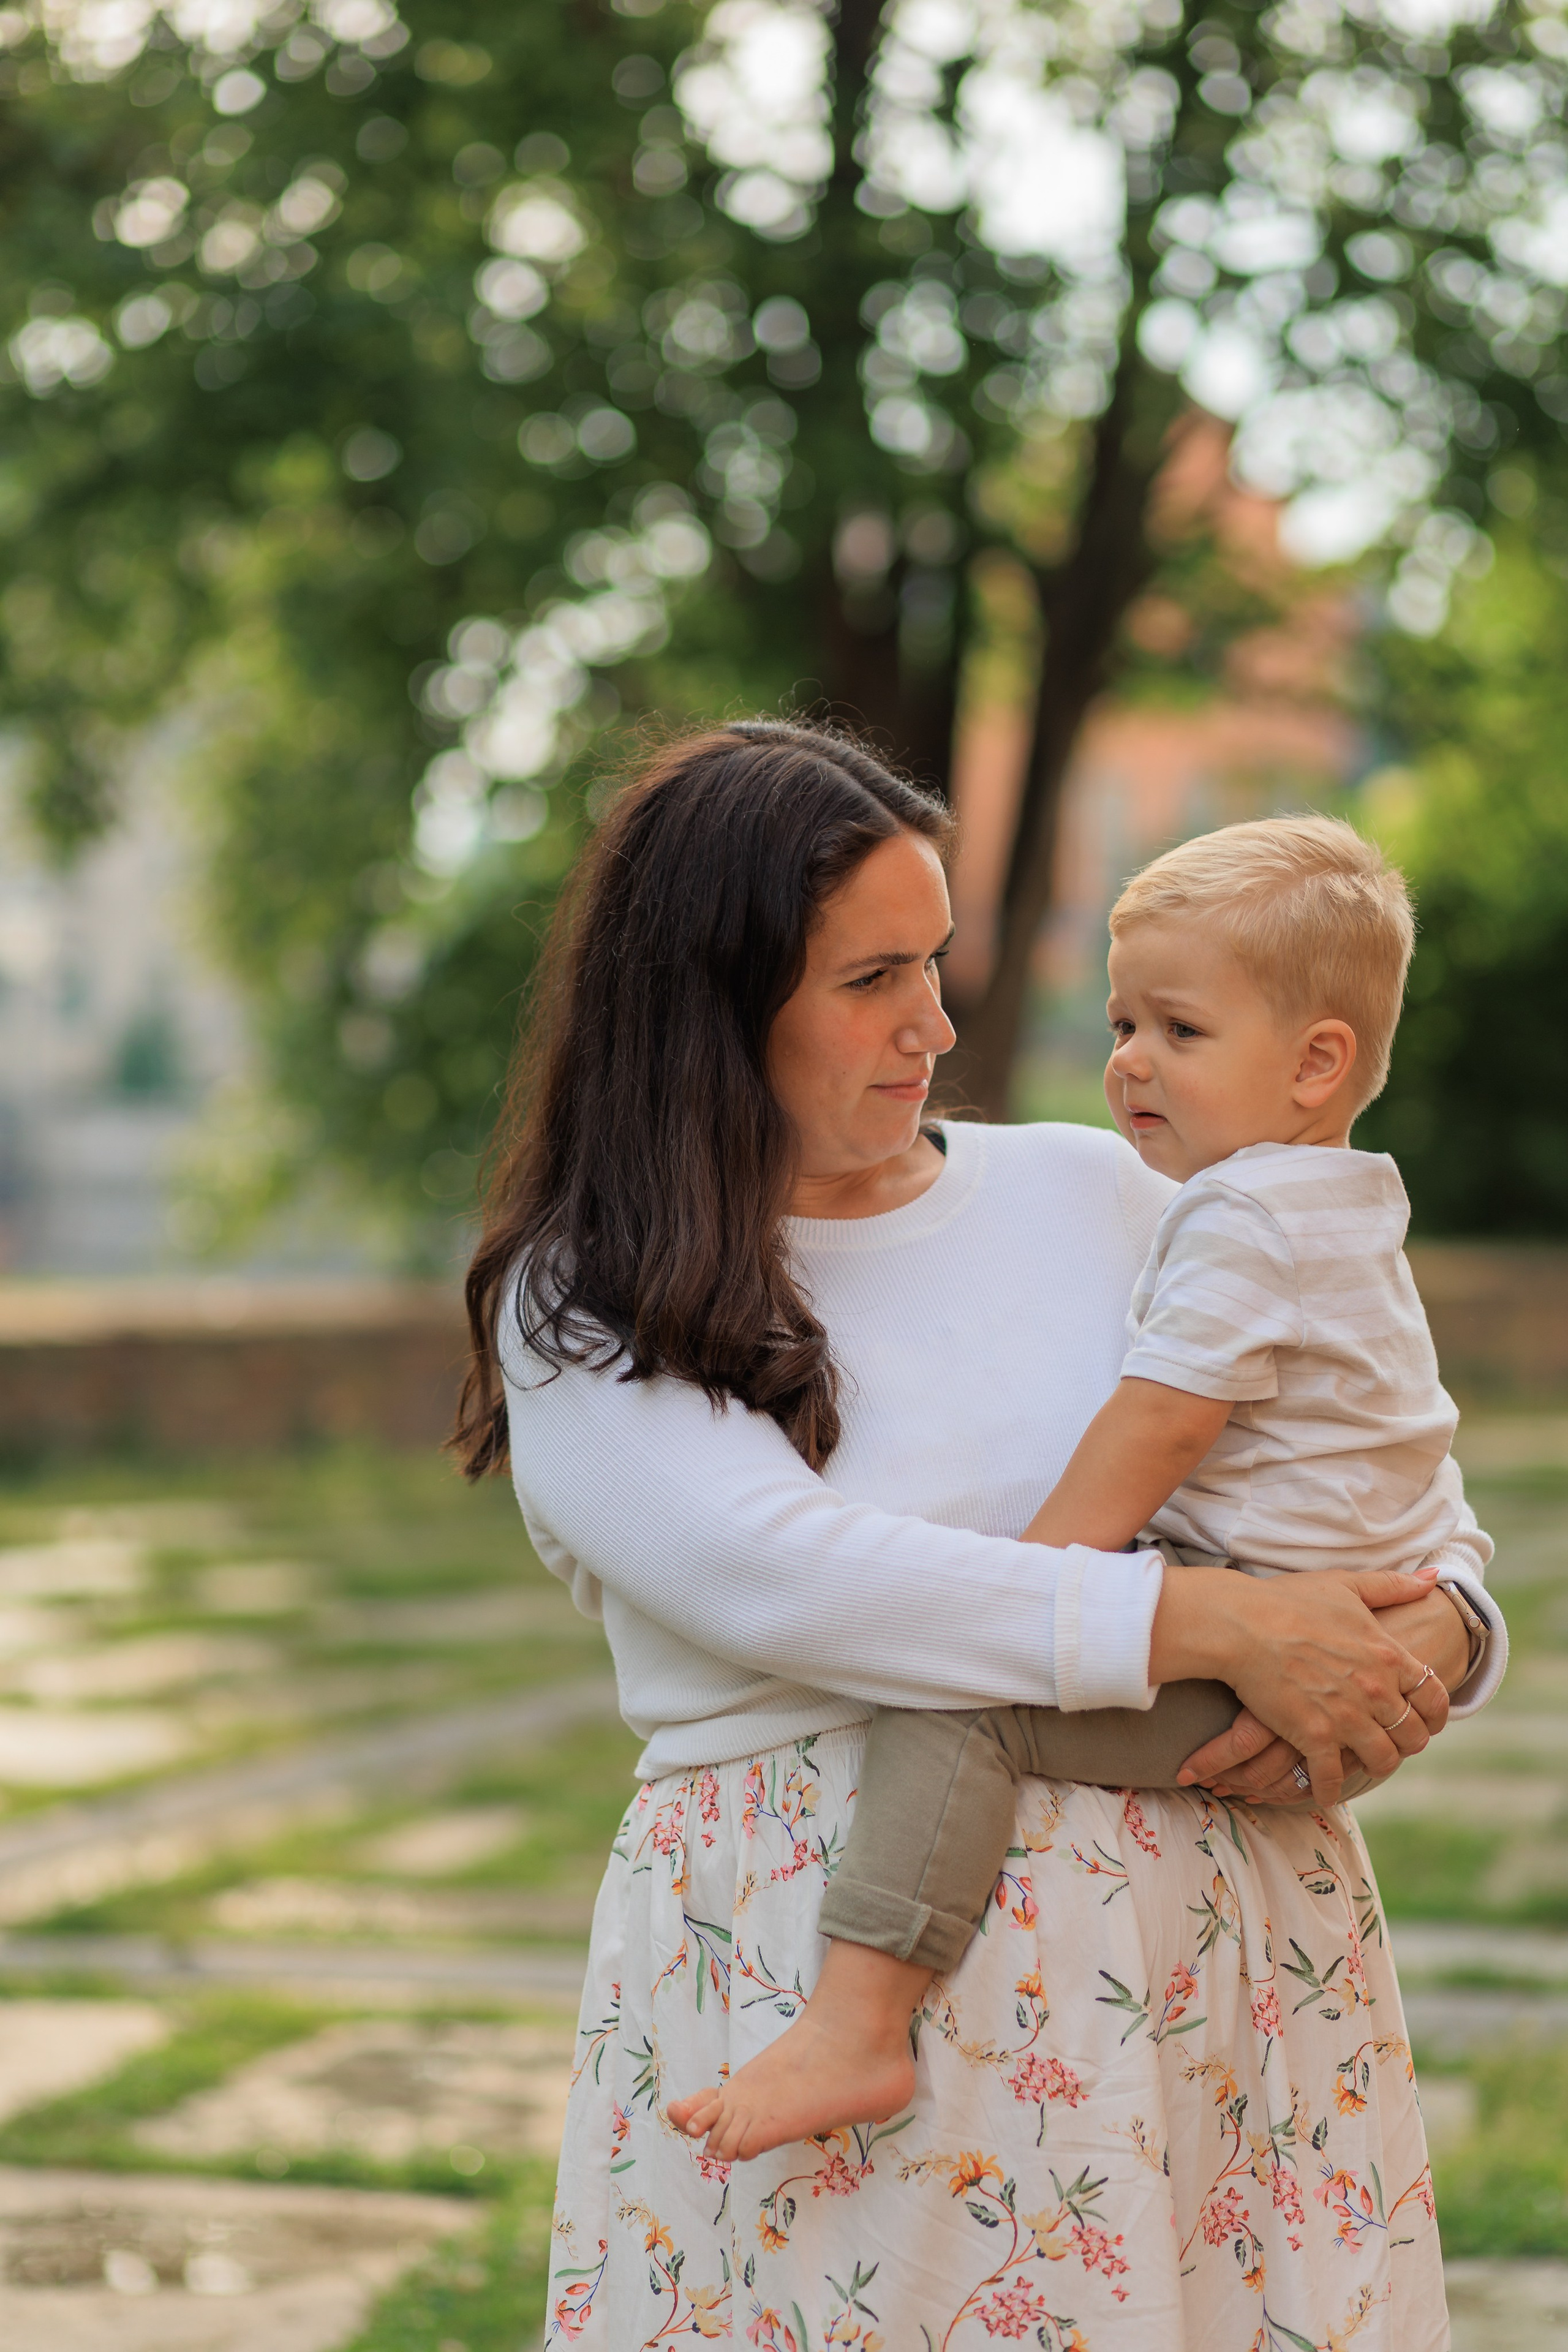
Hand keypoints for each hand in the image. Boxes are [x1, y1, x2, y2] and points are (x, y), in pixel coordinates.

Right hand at [1153, 1560, 1447, 1806]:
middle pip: (1413, 1734)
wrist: (1241, 1623)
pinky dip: (1330, 1789)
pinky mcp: (1314, 1736)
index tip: (1427, 1721)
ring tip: (1362, 1764)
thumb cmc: (1287, 1600)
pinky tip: (1324, 1790)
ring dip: (1375, 1766)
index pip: (1433, 1695)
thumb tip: (1431, 1580)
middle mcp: (1375, 1689)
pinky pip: (1333, 1777)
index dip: (1436, 1714)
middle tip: (1394, 1744)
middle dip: (1407, 1743)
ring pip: (1382, 1760)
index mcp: (1387, 1654)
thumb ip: (1391, 1586)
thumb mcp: (1345, 1585)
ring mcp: (1347, 1716)